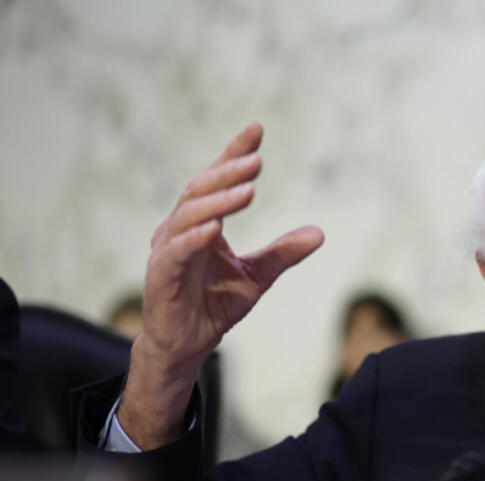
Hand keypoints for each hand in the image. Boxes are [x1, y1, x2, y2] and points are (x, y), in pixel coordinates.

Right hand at [120, 123, 323, 448]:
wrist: (187, 344)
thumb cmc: (215, 304)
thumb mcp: (258, 276)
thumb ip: (283, 253)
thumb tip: (320, 233)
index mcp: (201, 222)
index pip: (217, 180)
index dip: (234, 153)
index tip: (257, 129)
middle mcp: (179, 228)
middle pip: (201, 190)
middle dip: (228, 172)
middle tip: (257, 160)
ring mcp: (167, 250)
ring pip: (188, 215)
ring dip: (218, 201)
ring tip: (248, 190)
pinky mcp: (160, 276)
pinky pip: (177, 252)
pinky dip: (195, 238)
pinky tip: (215, 227)